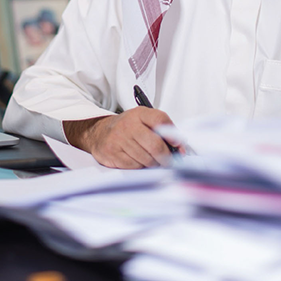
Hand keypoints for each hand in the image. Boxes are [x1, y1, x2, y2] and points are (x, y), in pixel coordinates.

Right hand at [64, 107, 181, 168]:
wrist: (100, 133)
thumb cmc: (128, 127)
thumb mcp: (144, 119)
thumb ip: (163, 128)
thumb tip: (180, 146)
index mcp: (139, 114)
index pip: (160, 120)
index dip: (173, 135)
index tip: (179, 145)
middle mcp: (129, 125)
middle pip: (155, 145)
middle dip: (167, 157)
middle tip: (171, 161)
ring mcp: (119, 140)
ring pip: (147, 159)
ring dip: (154, 163)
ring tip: (154, 160)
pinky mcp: (113, 154)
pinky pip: (135, 166)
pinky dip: (141, 166)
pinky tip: (140, 161)